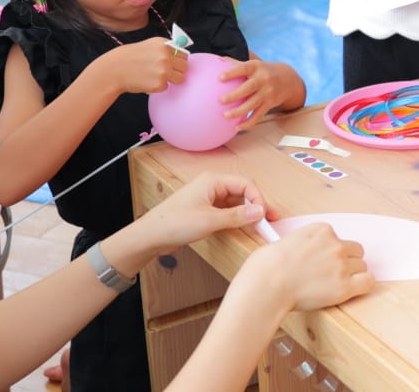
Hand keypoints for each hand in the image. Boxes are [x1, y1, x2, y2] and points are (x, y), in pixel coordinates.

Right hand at [103, 37, 187, 94]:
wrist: (114, 70)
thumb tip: (183, 54)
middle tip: (165, 72)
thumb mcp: (149, 45)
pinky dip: (159, 86)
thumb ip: (166, 48)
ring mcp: (164, 70)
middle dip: (177, 70)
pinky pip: (167, 87)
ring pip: (180, 78)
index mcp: (164, 44)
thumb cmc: (131, 57)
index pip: (184, 54)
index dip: (178, 60)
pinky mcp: (160, 84)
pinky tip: (147, 81)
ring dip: (171, 79)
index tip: (172, 63)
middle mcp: (166, 56)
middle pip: (185, 66)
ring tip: (156, 77)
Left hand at [132, 172, 269, 255]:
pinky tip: (242, 226)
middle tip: (268, 220)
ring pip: (234, 202)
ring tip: (258, 225)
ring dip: (246, 212)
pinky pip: (226, 210)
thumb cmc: (175, 224)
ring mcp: (207, 197)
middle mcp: (211, 185)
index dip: (258, 199)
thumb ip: (237, 216)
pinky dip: (236, 217)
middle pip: (242, 191)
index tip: (264, 215)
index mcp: (213, 181)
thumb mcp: (210, 220)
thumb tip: (259, 212)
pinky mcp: (203, 209)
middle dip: (255, 205)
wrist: (149, 236)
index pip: (246, 184)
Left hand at [216, 58, 302, 128]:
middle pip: (249, 88)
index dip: (232, 72)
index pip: (244, 68)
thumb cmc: (263, 71)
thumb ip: (237, 63)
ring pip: (253, 104)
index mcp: (257, 67)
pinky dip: (248, 123)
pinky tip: (237, 127)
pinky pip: (258, 115)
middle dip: (235, 95)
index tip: (220, 77)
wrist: (288, 80)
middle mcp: (264, 79)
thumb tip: (217, 59)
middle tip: (220, 100)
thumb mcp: (254, 64)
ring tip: (225, 115)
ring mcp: (268, 92)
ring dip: (239, 111)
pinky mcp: (270, 104)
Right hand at [239, 223, 374, 311]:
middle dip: (346, 261)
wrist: (267, 285)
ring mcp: (341, 265)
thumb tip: (305, 253)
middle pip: (355, 251)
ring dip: (352, 274)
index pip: (338, 238)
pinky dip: (363, 285)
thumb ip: (304, 244)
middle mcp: (335, 244)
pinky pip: (367, 282)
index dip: (330, 252)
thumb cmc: (267, 266)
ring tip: (335, 284)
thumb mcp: (285, 241)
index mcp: (321, 230)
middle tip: (331, 274)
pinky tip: (353, 289)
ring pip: (362, 266)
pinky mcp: (344, 286)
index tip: (321, 262)